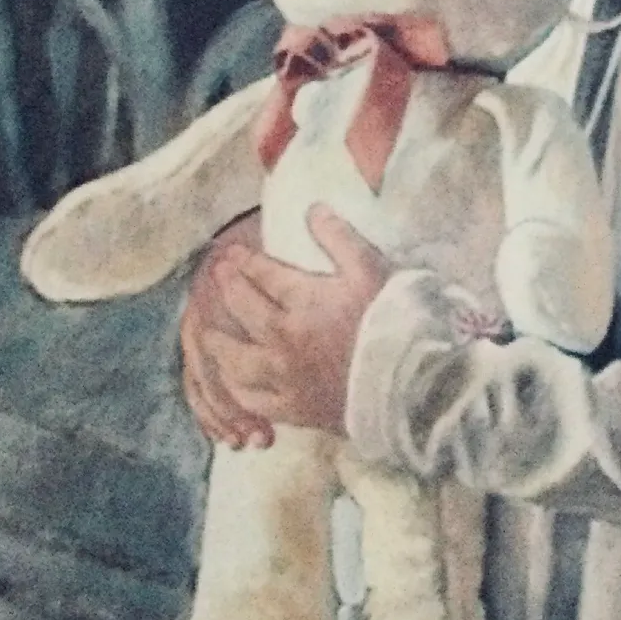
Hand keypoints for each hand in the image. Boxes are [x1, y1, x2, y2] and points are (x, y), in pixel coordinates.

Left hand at [180, 205, 390, 447]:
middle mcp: (283, 338)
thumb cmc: (394, 320)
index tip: (231, 253)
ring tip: (208, 334)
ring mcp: (285, 377)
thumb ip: (339, 237)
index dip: (244, 260)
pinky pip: (253, 401)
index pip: (262, 274)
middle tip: (217, 276)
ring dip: (218, 343)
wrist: (413, 383)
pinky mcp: (294, 410)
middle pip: (242, 310)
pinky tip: (232, 384)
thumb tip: (313, 209)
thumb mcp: (371, 269)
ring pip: (235, 360)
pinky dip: (237, 391)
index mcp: (303, 300)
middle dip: (226, 287)